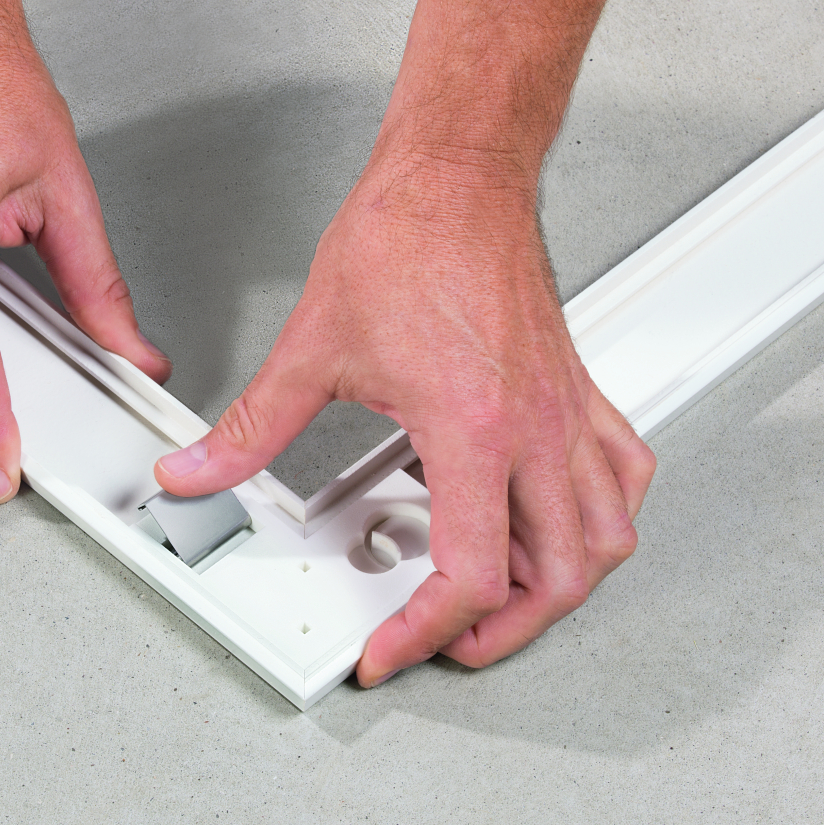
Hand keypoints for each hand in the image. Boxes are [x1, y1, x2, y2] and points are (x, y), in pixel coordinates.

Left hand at [153, 150, 655, 685]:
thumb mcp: (315, 347)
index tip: (390, 649)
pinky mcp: (576, 392)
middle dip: (504, 633)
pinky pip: (623, 474)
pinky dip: (600, 518)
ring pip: (607, 537)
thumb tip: (200, 471)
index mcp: (473, 428)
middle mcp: (535, 428)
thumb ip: (252, 426)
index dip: (426, 633)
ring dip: (561, 586)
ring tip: (507, 599)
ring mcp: (565, 412)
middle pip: (558, 579)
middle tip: (448, 640)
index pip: (472, 574)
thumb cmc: (409, 237)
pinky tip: (560, 521)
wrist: (458, 175)